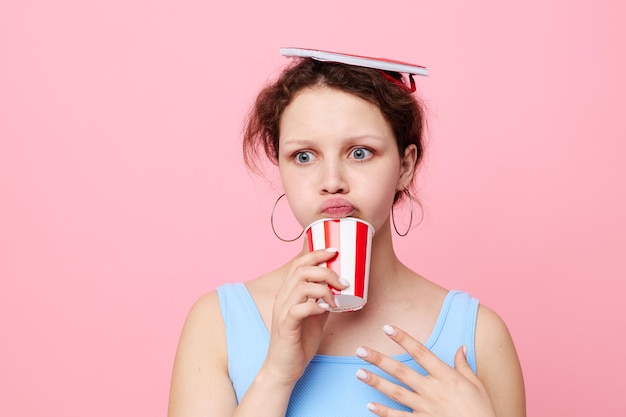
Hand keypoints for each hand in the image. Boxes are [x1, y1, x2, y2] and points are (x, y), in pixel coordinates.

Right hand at [263, 247, 346, 386]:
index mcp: (289, 292)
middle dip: (326, 270)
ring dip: (324, 288)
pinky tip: (326, 310)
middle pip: (301, 270)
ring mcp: (283, 311)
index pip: (299, 264)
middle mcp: (283, 297)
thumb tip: (341, 289)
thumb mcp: (316, 316)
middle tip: (343, 282)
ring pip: (301, 286)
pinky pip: (299, 308)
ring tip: (337, 298)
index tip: (334, 251)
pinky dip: (316, 305)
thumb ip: (324, 301)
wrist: (284, 368)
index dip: (316, 254)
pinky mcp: (286, 326)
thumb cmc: (299, 341)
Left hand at [355, 325, 496, 416]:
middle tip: (361, 350)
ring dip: (376, 382)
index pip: (420, 352)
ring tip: (359, 373)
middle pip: (401, 371)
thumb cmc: (482, 410)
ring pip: (396, 392)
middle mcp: (433, 390)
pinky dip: (384, 412)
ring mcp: (426, 408)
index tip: (388, 328)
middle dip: (379, 360)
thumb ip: (464, 366)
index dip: (403, 339)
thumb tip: (461, 348)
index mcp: (446, 376)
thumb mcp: (476, 385)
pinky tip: (370, 405)